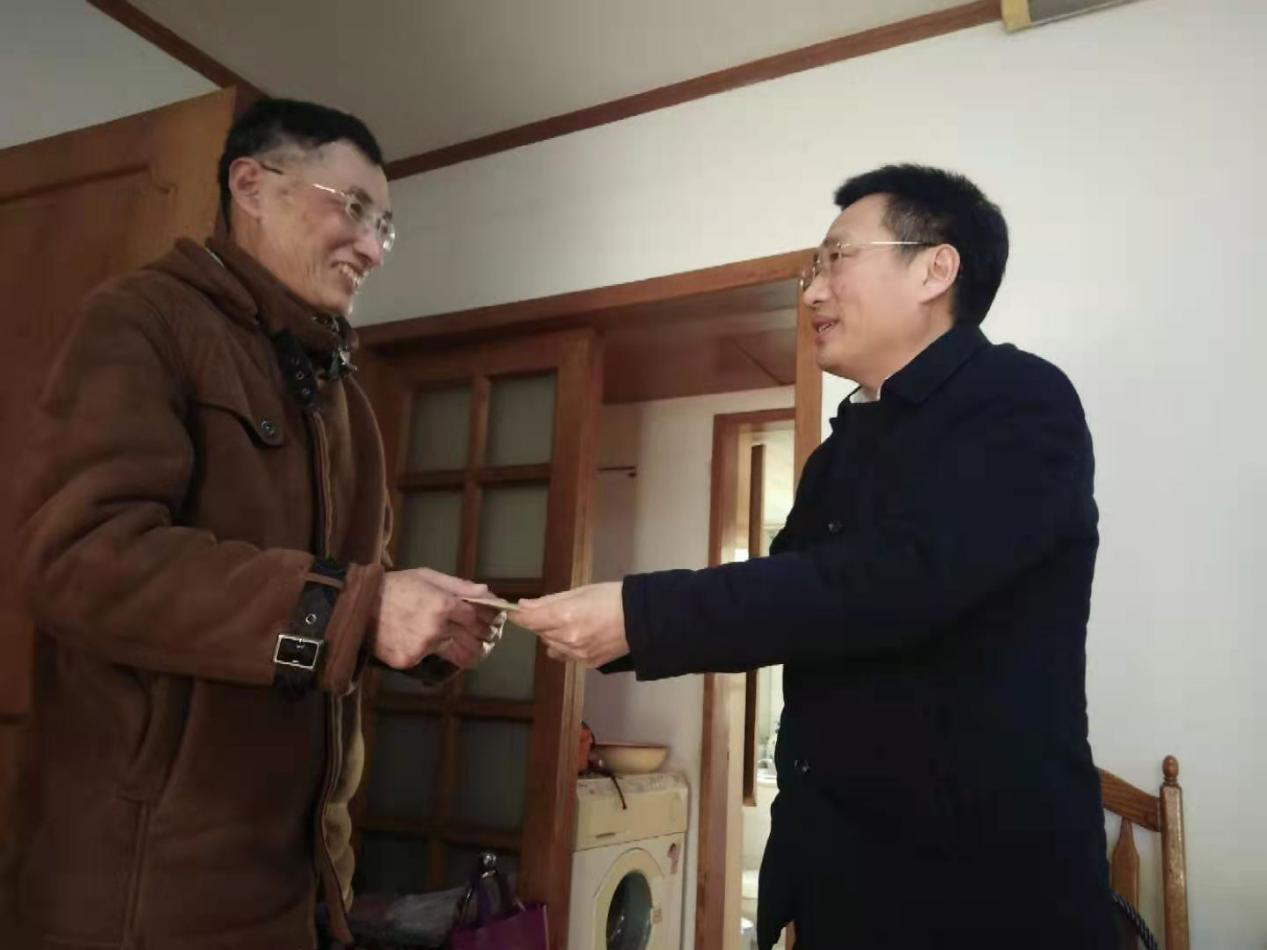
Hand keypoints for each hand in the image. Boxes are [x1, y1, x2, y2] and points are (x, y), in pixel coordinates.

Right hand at [373, 568, 499, 670]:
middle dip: (485, 640)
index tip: (493, 623)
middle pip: (474, 641)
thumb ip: (460, 586)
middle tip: (488, 639)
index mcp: (444, 604)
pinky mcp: (409, 659)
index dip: (489, 620)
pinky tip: (434, 646)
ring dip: (469, 654)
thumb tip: (488, 593)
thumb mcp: (428, 577)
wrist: (360, 604)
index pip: (479, 618)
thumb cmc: (397, 586)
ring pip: (459, 656)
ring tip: (471, 650)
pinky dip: (436, 655)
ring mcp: (422, 646)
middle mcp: (436, 627)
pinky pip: (432, 661)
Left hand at [512, 582, 627, 667]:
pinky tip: (578, 635)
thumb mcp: (580, 591)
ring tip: (570, 622)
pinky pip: (565, 655)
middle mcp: (567, 638)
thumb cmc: (612, 597)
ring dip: (552, 634)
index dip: (517, 616)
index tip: (512, 611)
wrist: (642, 619)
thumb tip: (524, 606)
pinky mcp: (587, 663)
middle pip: (539, 632)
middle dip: (540, 622)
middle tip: (552, 611)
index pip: (529, 620)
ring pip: (550, 645)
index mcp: (565, 616)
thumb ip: (549, 601)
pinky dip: (565, 645)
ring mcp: (577, 654)